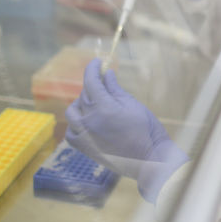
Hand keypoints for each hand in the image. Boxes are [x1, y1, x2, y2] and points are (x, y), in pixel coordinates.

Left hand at [65, 58, 187, 201]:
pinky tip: (85, 122)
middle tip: (103, 82)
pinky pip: (71, 133)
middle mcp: (90, 121)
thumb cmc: (147, 130)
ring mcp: (85, 136)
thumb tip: (106, 73)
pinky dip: (75, 125)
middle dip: (92, 85)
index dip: (92, 68)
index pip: (91, 81)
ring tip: (93, 103)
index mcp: (104, 108)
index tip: (97, 62)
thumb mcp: (133, 104)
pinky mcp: (85, 149)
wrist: (149, 160)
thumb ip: (115, 89)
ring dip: (80, 104)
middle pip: (83, 95)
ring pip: (72, 113)